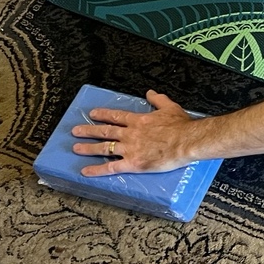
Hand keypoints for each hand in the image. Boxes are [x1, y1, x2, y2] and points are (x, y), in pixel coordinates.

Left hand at [71, 90, 200, 176]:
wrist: (186, 141)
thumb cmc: (181, 126)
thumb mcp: (170, 107)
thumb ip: (158, 100)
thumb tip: (150, 92)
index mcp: (139, 121)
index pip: (116, 116)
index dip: (103, 115)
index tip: (93, 114)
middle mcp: (130, 134)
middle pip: (105, 131)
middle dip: (89, 130)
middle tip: (76, 131)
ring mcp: (130, 149)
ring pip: (104, 148)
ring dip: (89, 148)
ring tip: (77, 148)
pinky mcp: (133, 163)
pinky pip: (111, 167)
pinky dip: (98, 169)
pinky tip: (86, 171)